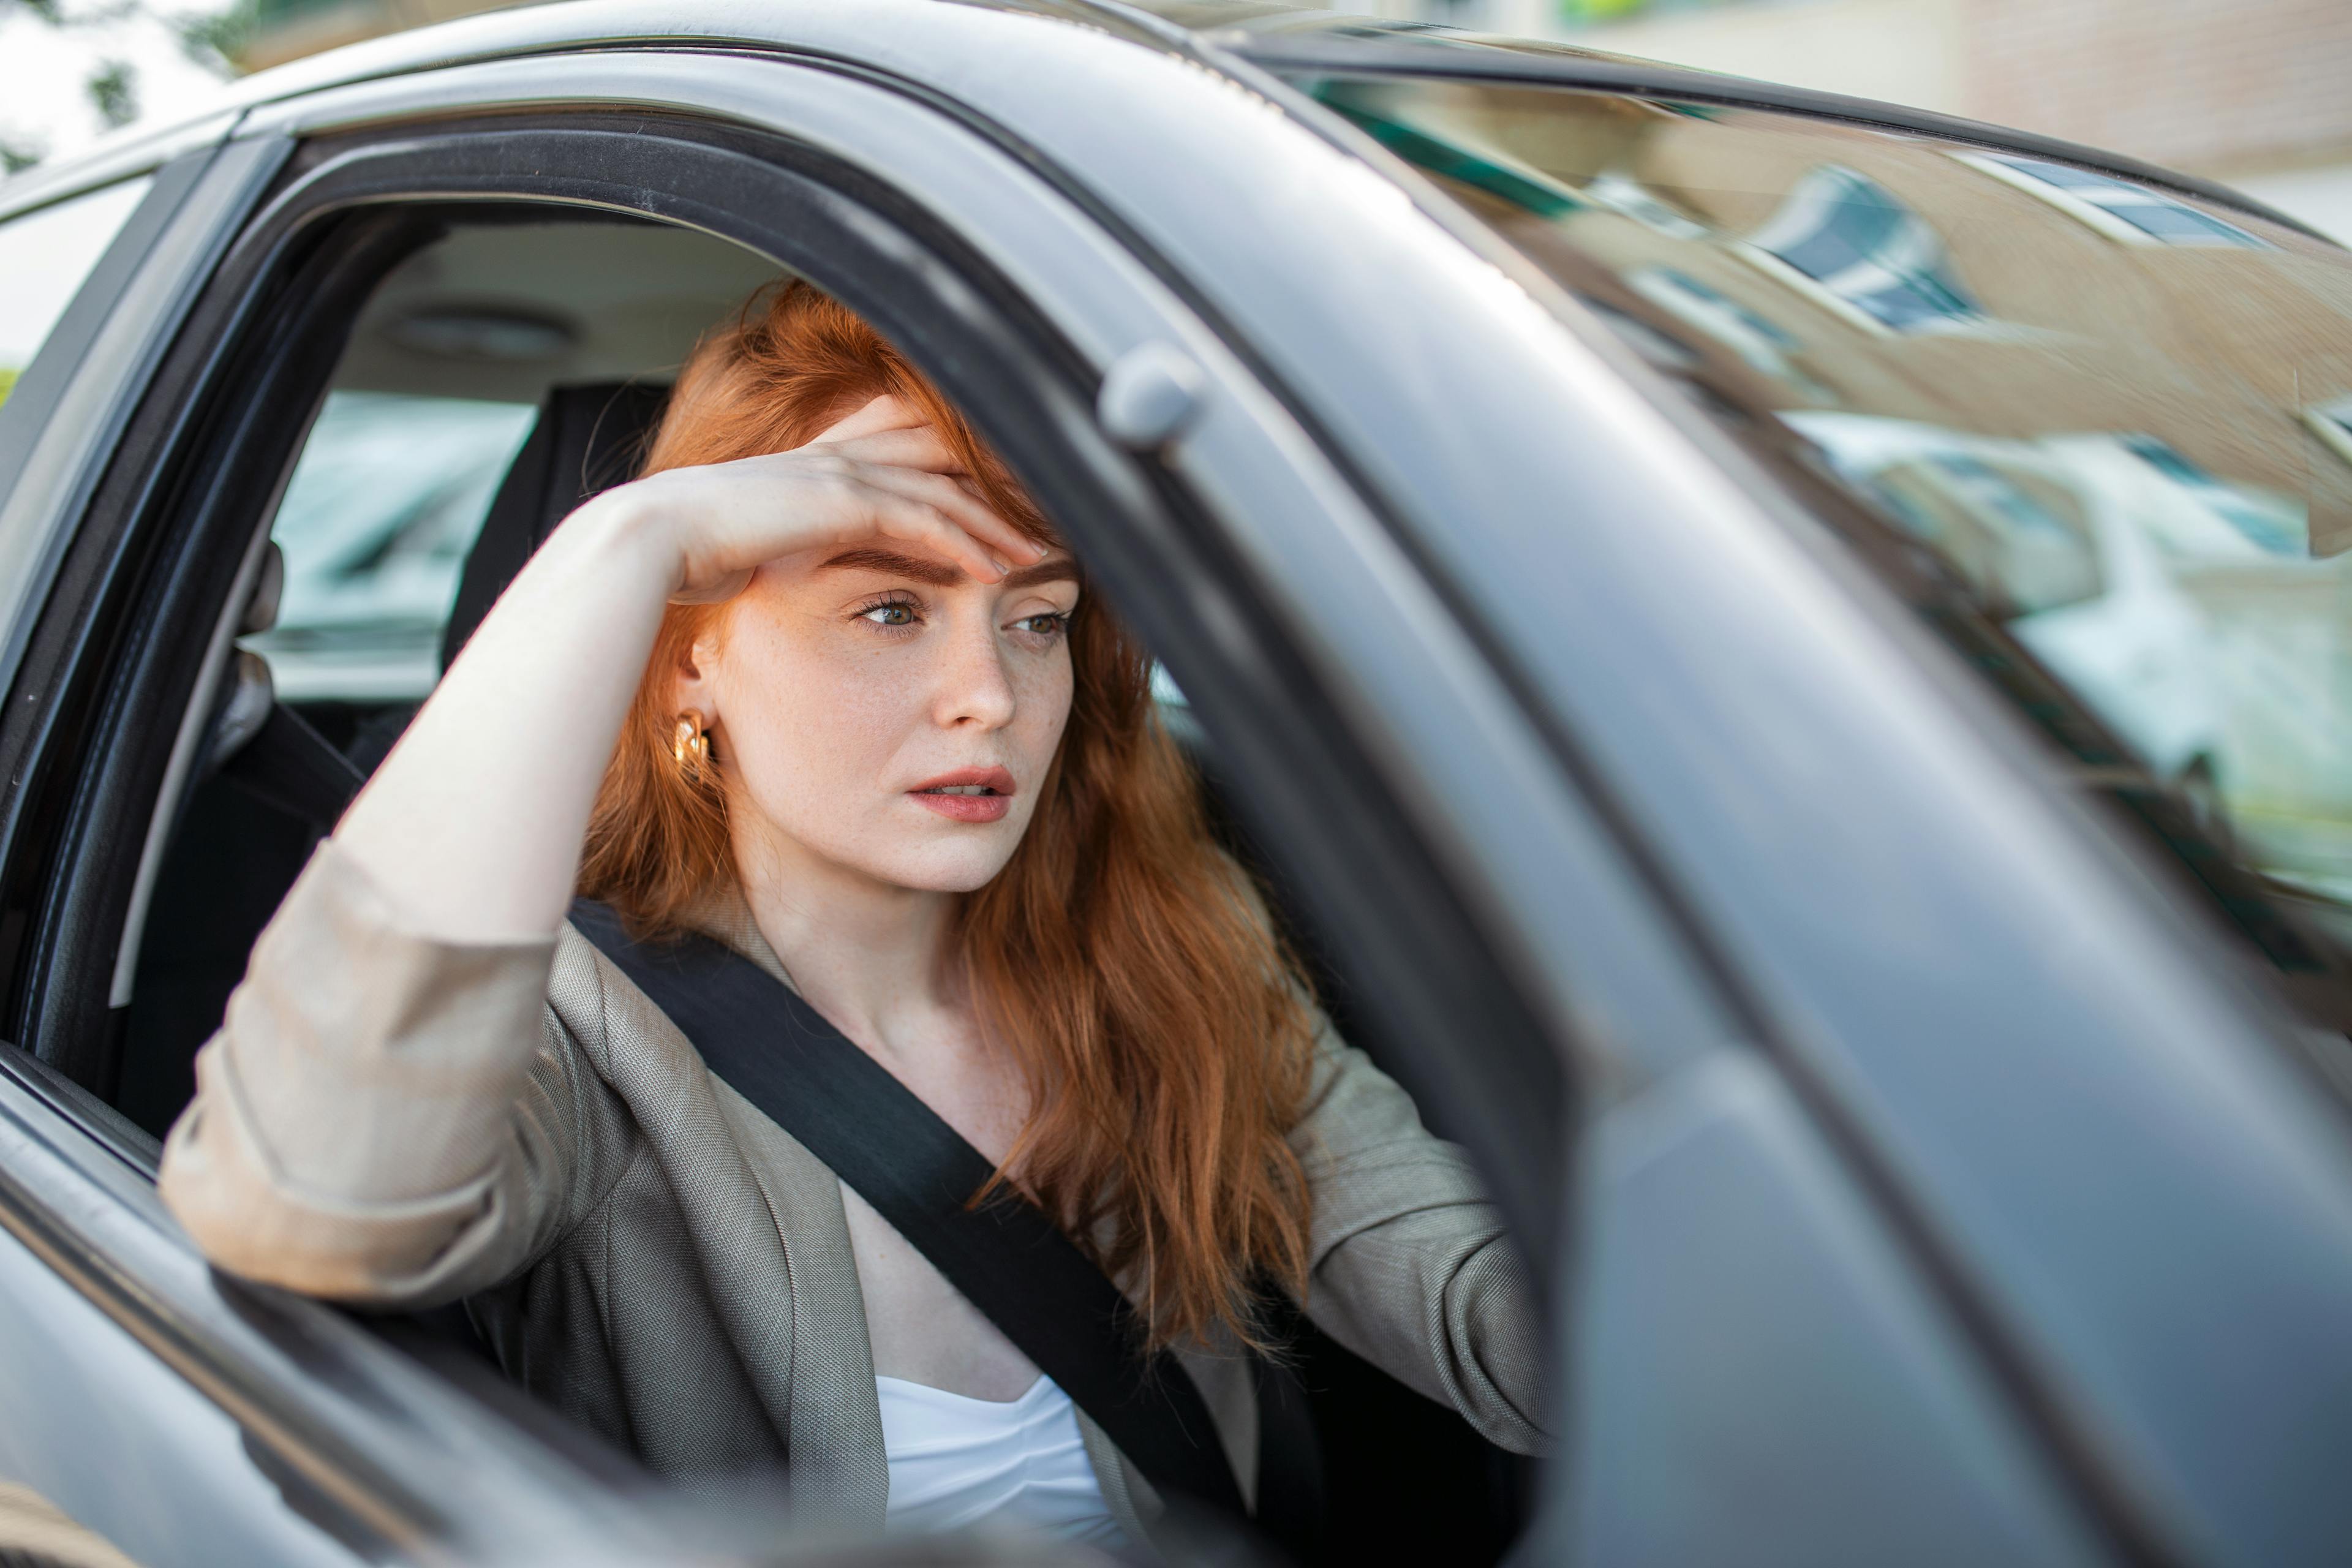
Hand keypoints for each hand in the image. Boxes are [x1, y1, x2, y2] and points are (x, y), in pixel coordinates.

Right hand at [587, 394, 1046, 603]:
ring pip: (946, 490)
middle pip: (946, 460)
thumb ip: (790, 542)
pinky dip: (968, 543)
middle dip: (1001, 487)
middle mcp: (840, 455)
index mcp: (822, 461)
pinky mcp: (843, 503)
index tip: (1010, 505)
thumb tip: (793, 567)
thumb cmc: (689, 550)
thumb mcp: (754, 540)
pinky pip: (924, 521)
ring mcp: (843, 474)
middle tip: (1055, 516)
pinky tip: (1001, 568)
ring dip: (998, 521)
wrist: (651, 542)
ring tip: (1043, 550)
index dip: (965, 476)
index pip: (914, 454)